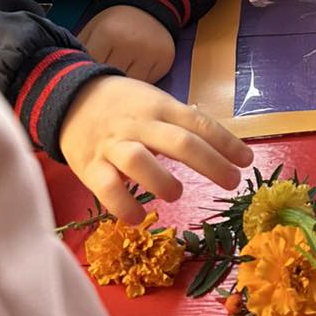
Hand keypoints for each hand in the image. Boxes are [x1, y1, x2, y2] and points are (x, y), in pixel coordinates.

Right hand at [59, 76, 252, 222]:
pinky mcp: (89, 166)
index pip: (198, 123)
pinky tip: (138, 218)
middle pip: (178, 142)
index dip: (225, 142)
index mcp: (160, 107)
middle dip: (210, 163)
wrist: (68, 97)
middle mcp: (139, 124)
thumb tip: (221, 144)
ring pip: (138, 160)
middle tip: (232, 182)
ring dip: (161, 180)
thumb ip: (181, 122)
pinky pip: (106, 187)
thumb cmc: (123, 105)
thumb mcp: (154, 102)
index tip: (247, 160)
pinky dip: (123, 204)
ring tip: (177, 195)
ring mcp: (113, 145)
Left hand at [78, 4, 175, 82]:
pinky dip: (138, 85)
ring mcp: (150, 53)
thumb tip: (67, 76)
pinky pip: (147, 84)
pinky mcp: (165, 61)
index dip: (87, 77)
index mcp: (107, 34)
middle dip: (103, 85)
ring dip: (122, 88)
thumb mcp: (92, 29)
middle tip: (99, 87)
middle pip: (110, 80)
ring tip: (116, 84)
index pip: (92, 68)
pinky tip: (133, 76)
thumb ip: (78, 51)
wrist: (147, 7)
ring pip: (130, 86)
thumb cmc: (114, 23)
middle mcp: (130, 44)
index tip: (84, 81)